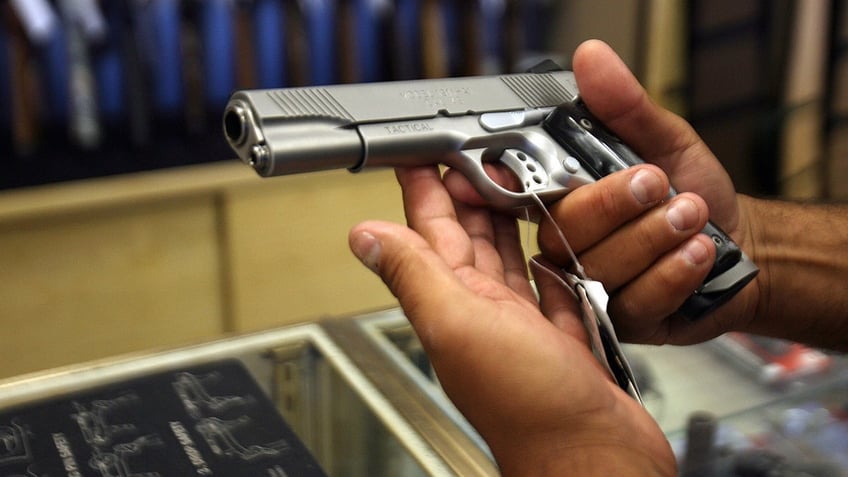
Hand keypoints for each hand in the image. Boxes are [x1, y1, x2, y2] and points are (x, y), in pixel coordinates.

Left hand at [349, 166, 674, 475]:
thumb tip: (365, 238)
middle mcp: (484, 313)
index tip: (420, 153)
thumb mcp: (460, 325)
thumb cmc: (531, 409)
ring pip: (507, 259)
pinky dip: (547, 263)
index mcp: (455, 304)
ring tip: (507, 185)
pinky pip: (550, 290)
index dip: (424, 190)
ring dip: (505, 221)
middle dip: (466, 192)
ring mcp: (523, 327)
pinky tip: (550, 247)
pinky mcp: (562, 340)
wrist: (594, 460)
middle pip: (469, 239)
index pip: (431, 232)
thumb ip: (415, 276)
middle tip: (470, 154)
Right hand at [535, 40, 760, 344]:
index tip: (514, 174)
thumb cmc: (693, 192)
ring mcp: (591, 288)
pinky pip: (636, 300)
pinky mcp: (621, 321)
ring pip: (601, 266)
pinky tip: (698, 253)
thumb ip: (625, 107)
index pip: (515, 192)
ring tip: (692, 215)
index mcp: (564, 198)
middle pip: (561, 231)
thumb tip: (592, 59)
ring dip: (654, 236)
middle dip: (615, 205)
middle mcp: (568, 246)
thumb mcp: (664, 140)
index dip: (500, 184)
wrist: (741, 246)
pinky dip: (673, 272)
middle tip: (657, 183)